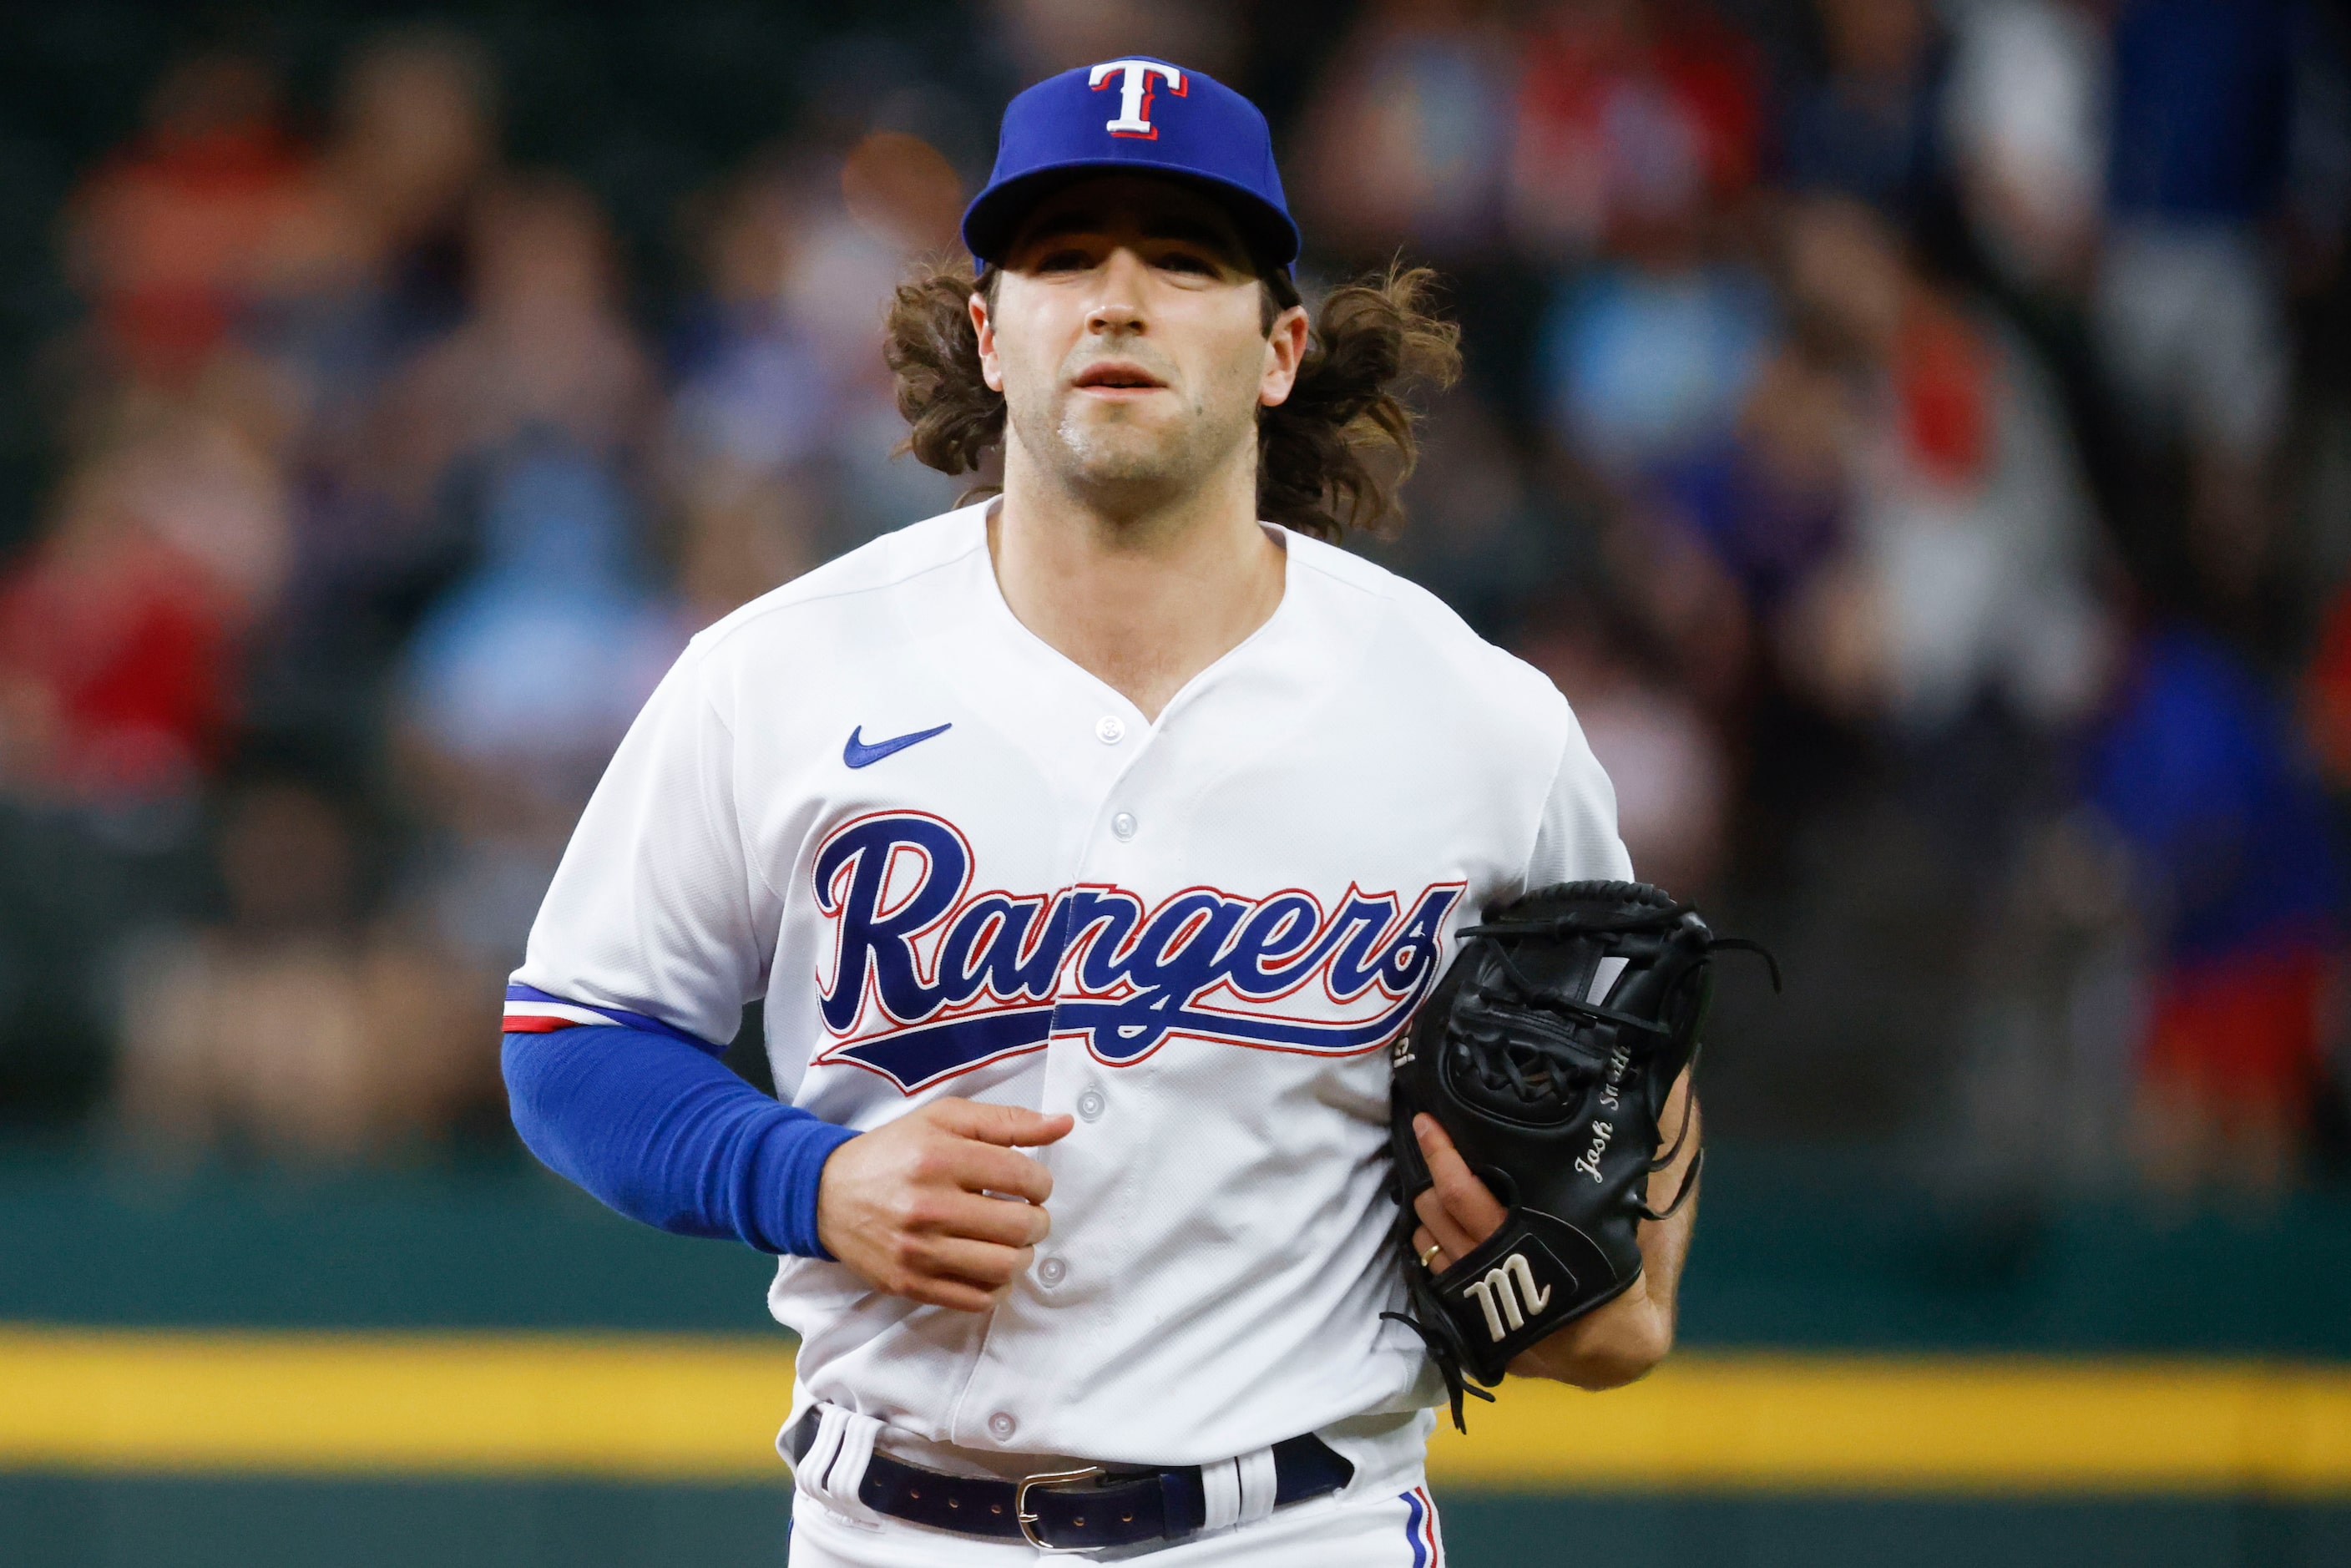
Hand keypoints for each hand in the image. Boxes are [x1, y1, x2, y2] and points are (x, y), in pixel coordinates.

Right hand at [817, 1098, 1073, 1311]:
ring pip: (1003, 1267)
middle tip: (1028, 1215)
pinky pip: (976, 1300)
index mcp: (939, 1157)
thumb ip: (1007, 1121)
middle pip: (1020, 1227)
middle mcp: (928, 1206)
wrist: (827, 1194)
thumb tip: (1063, 1124)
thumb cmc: (894, 1152)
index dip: (1042, 1183)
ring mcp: (918, 1251)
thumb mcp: (944, 1119)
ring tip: (1012, 1242)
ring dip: (1022, 1256)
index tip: (1032, 1185)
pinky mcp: (909, 1284)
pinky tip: (991, 1267)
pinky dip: (997, 1287)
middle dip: (1038, 1221)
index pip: (1024, 1178)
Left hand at [1408, 1092, 1687, 1386]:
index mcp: (1538, 1252)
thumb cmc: (1631, 1280)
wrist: (1623, 1352)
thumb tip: (1660, 1106)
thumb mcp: (1636, 1229)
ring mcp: (1484, 1316)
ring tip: (1428, 1182)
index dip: (1444, 1159)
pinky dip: (1431, 1252)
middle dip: (1429, 1181)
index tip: (1428, 1123)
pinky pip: (1436, 1284)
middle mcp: (1502, 1287)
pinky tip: (1433, 1229)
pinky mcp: (1476, 1334)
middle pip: (1440, 1221)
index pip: (1467, 1198)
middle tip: (1427, 1144)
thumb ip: (1632, 1177)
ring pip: (1431, 1250)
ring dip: (1424, 1216)